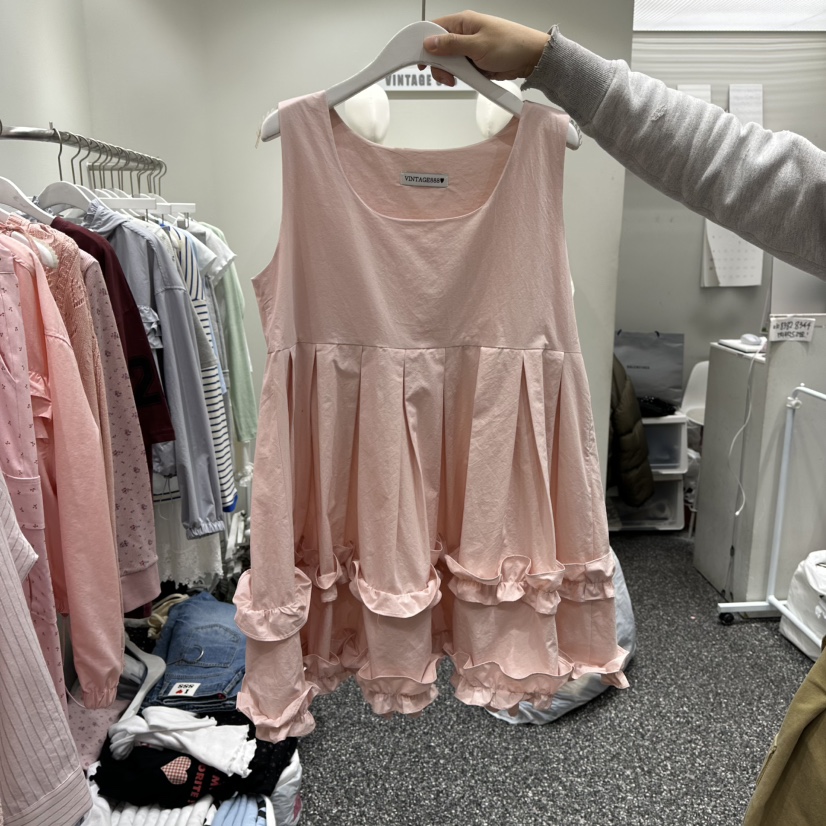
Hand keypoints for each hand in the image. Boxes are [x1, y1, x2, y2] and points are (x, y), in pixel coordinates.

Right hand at [419, 11, 549, 85]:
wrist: (531, 58)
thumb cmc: (511, 45)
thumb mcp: (477, 46)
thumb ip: (451, 45)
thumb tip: (429, 43)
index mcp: (463, 22)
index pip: (433, 28)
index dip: (422, 43)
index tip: (418, 59)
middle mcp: (463, 33)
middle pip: (438, 49)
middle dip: (438, 64)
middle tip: (446, 75)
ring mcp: (468, 48)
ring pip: (448, 62)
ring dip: (449, 72)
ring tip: (457, 79)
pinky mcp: (474, 62)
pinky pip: (459, 70)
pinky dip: (460, 77)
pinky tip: (465, 79)